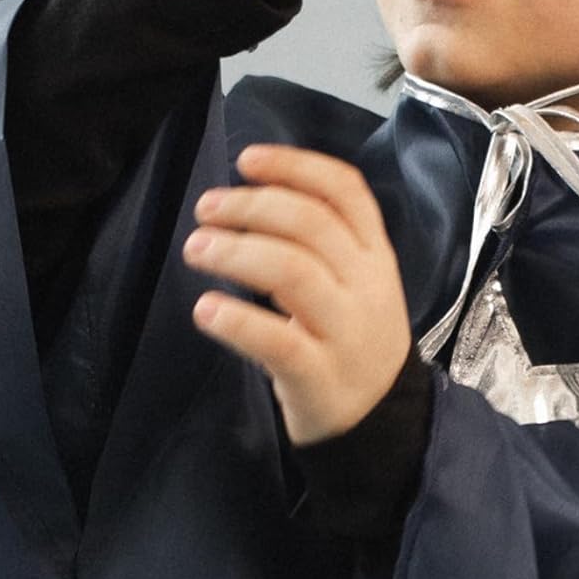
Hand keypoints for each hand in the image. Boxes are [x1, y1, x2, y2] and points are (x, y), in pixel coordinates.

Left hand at [182, 143, 411, 445]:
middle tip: (205, 209)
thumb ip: (320, 238)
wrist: (381, 419)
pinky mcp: (319, 377)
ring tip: (196, 248)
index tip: (246, 160)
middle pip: (311, 224)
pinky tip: (205, 309)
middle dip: (251, 206)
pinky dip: (237, 320)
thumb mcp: (355, 278)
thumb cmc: (349, 333)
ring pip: (294, 272)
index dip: (295, 166)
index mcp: (375, 252)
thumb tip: (250, 192)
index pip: (345, 191)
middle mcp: (366, 285)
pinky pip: (277, 341)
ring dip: (237, 252)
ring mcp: (346, 332)